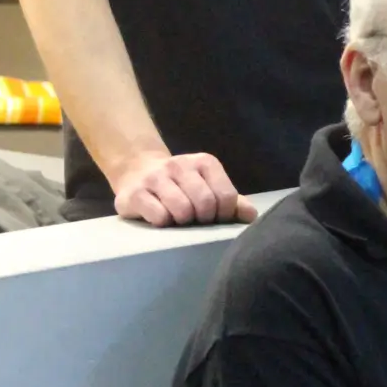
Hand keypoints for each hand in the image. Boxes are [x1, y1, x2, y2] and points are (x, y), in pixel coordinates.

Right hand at [113, 150, 257, 228]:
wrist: (136, 170)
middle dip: (204, 219)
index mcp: (204, 162)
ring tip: (178, 220)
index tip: (214, 218)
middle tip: (195, 221)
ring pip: (182, 210)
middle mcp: (180, 165)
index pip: (226, 196)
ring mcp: (156, 177)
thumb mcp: (207, 186)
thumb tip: (251, 216)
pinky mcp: (135, 193)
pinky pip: (159, 217)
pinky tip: (160, 219)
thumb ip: (231, 200)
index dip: (223, 215)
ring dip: (183, 223)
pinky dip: (163, 224)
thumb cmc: (180, 185)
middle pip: (205, 203)